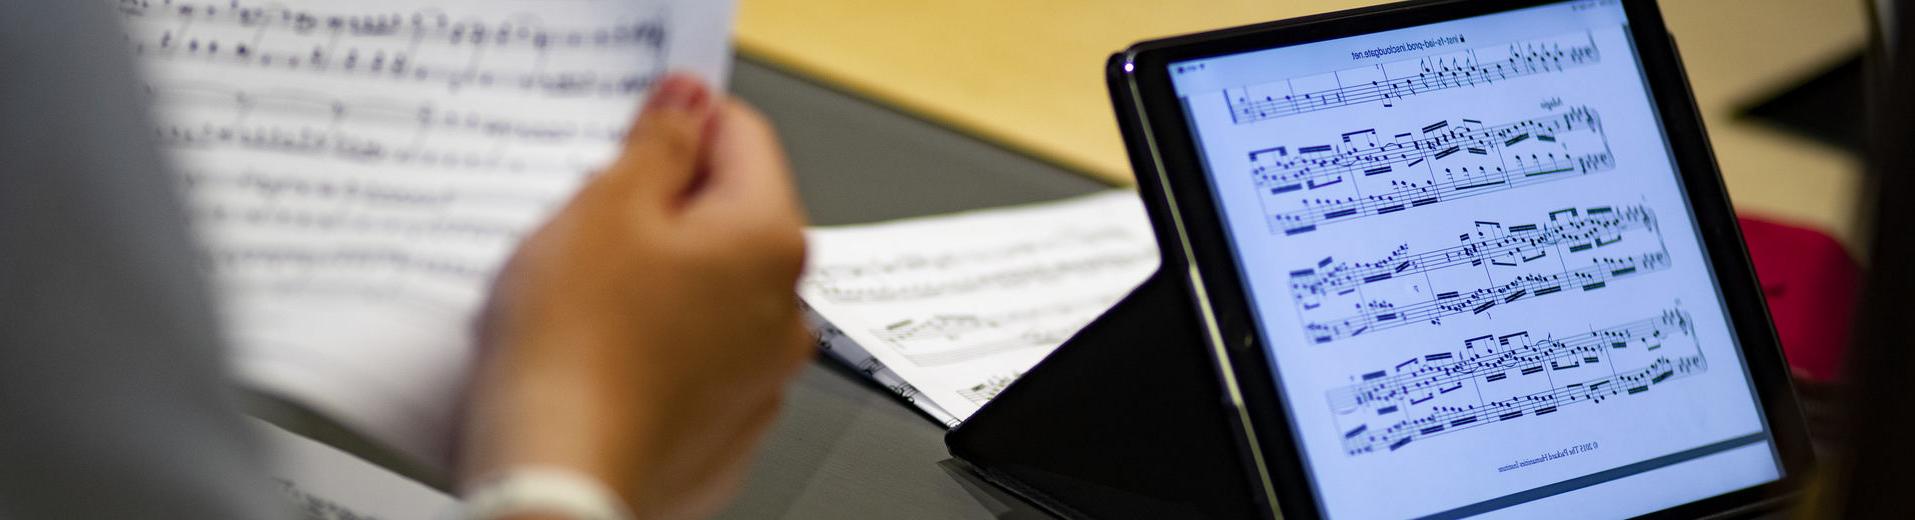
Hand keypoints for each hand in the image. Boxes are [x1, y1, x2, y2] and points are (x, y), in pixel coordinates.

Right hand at [461, 74, 812, 519]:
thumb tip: (688, 103)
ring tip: (586, 302)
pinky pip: (695, 361)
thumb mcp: (605, 208)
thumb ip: (658, 143)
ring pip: (712, 295)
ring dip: (658, 283)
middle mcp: (787, 312)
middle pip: (729, 220)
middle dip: (662, 212)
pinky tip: (603, 357)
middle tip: (589, 227)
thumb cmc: (577, 353)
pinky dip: (656, 349)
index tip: (631, 132)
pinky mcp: (726, 429)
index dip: (679, 124)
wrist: (560, 480)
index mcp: (770, 241)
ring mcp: (761, 378)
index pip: (742, 137)